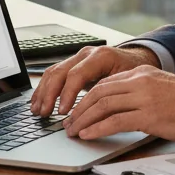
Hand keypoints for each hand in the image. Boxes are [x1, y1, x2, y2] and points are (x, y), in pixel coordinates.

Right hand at [30, 45, 158, 115]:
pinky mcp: (73, 64)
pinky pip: (54, 74)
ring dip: (43, 92)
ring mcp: (78, 57)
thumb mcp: (128, 84)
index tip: (62, 112)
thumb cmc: (135, 73)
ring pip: (54, 72)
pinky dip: (45, 88)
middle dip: (50, 94)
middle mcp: (87, 54)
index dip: (67, 94)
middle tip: (44, 114)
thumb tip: (97, 121)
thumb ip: (112, 97)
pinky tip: (39, 102)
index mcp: (101, 56)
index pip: (77, 74)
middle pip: (61, 72)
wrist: (136, 60)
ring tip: (37, 111)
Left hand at [62, 66, 174, 142]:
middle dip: (79, 109)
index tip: (76, 110)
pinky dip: (97, 128)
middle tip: (68, 123)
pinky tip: (88, 135)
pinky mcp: (149, 115)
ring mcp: (144, 97)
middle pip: (98, 92)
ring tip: (73, 131)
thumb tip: (122, 109)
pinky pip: (115, 121)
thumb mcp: (162, 89)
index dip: (85, 97)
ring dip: (83, 120)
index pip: (105, 83)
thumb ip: (141, 94)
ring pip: (103, 105)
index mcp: (142, 73)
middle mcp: (140, 81)